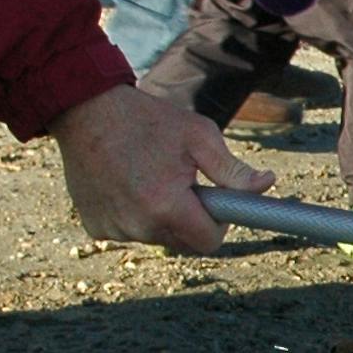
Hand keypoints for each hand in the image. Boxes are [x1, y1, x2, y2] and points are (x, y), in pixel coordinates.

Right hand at [48, 84, 273, 252]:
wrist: (86, 110)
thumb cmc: (148, 120)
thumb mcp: (198, 136)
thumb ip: (233, 170)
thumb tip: (266, 185)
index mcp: (167, 206)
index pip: (209, 242)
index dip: (218, 224)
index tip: (213, 202)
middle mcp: (138, 226)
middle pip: (184, 242)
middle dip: (191, 219)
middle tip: (181, 182)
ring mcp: (113, 229)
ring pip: (157, 238)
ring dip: (161, 217)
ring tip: (150, 176)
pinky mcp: (95, 227)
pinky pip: (129, 232)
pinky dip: (134, 215)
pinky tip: (127, 184)